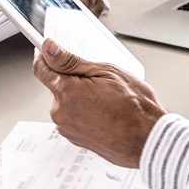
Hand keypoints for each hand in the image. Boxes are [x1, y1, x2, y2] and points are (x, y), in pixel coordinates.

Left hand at [32, 39, 164, 167]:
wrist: (148, 140)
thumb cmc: (134, 108)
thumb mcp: (106, 72)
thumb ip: (70, 61)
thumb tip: (49, 48)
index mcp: (66, 92)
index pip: (41, 68)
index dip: (45, 56)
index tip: (49, 50)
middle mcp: (61, 113)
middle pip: (56, 86)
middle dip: (72, 79)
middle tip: (97, 80)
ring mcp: (67, 128)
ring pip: (66, 102)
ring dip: (79, 97)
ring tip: (106, 100)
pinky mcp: (74, 138)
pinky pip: (73, 117)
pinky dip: (84, 112)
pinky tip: (104, 112)